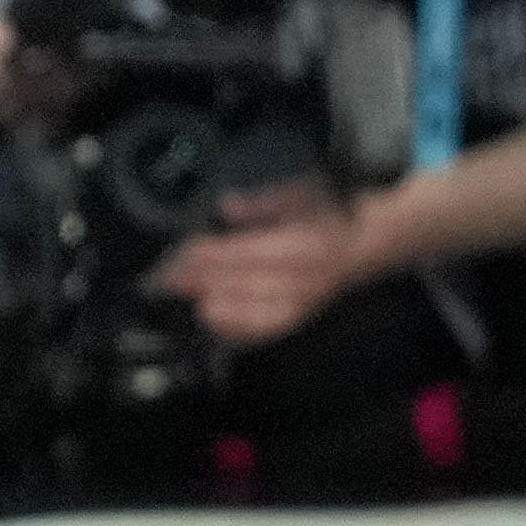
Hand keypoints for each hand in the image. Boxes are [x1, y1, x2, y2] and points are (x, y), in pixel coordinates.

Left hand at [152, 178, 374, 347]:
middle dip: (197, 282)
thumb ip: (263, 203)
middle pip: (239, 285)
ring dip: (211, 305)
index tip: (176, 255)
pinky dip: (234, 329)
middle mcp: (302, 281)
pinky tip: (208, 319)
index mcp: (301, 247)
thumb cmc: (330, 214)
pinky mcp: (297, 319)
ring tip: (179, 298)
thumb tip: (226, 208)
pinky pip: (263, 331)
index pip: (243, 255)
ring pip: (249, 313)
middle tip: (161, 279)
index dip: (205, 257)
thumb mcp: (301, 193)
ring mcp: (301, 305)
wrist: (364, 245)